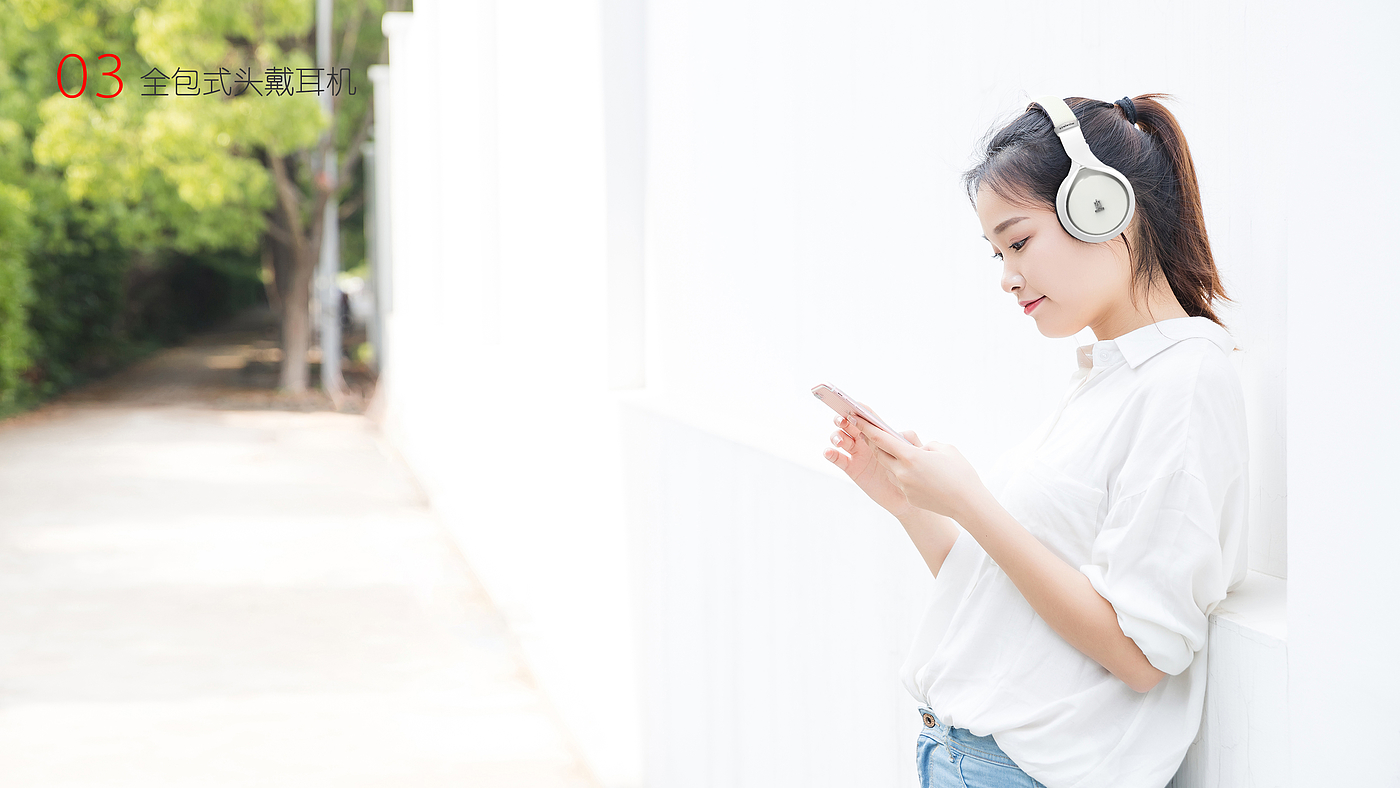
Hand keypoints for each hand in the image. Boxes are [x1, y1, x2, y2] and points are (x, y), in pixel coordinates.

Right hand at [824, 401, 923, 520]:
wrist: (905, 496)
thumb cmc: (909, 472)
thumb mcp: (914, 455)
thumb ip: (910, 442)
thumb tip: (901, 434)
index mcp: (879, 433)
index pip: (867, 417)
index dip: (859, 410)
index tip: (852, 406)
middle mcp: (865, 440)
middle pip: (849, 424)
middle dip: (842, 420)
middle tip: (843, 421)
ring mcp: (856, 453)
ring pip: (841, 438)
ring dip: (837, 436)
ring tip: (840, 441)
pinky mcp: (851, 468)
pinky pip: (838, 458)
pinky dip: (830, 453)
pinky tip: (829, 452)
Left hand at [845, 411, 986, 521]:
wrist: (968, 504)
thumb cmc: (960, 473)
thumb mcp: (945, 449)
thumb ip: (925, 445)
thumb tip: (917, 449)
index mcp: (910, 457)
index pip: (882, 439)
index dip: (867, 428)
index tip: (856, 418)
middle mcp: (902, 472)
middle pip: (881, 454)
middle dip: (875, 443)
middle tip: (872, 433)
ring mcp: (904, 486)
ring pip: (890, 469)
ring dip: (892, 460)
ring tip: (902, 453)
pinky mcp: (909, 497)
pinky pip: (901, 481)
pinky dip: (905, 474)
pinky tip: (919, 473)